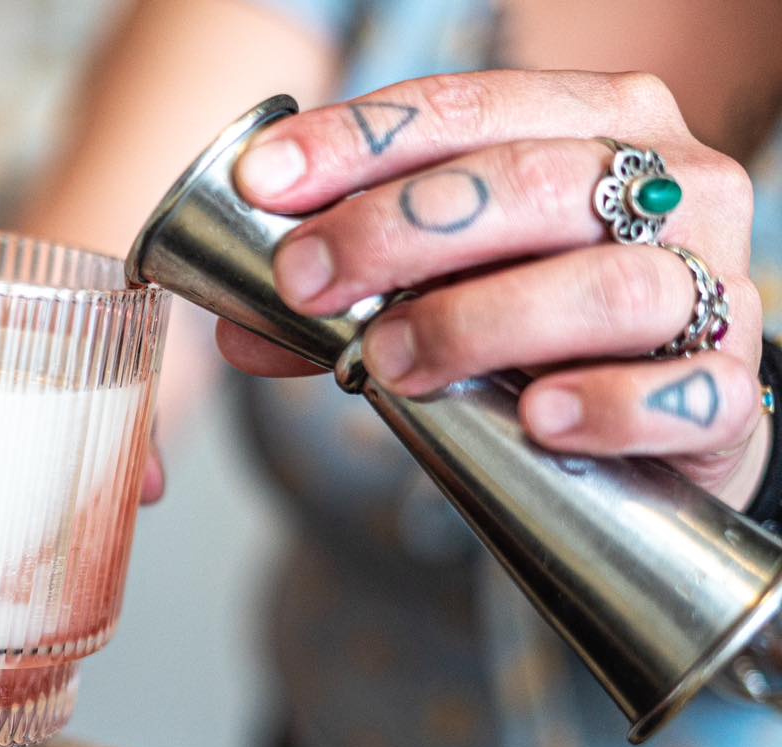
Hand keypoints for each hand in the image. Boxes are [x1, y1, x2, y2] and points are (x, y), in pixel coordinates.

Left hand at [225, 70, 769, 507]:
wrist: (662, 407)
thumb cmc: (541, 321)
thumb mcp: (448, 279)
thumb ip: (353, 293)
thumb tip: (238, 328)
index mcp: (595, 121)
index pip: (468, 107)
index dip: (360, 141)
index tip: (265, 183)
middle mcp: (672, 181)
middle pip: (528, 182)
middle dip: (396, 230)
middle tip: (302, 283)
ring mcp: (714, 281)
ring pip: (603, 286)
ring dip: (477, 322)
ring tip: (389, 365)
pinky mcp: (729, 388)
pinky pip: (678, 394)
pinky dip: (602, 405)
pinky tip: (535, 418)